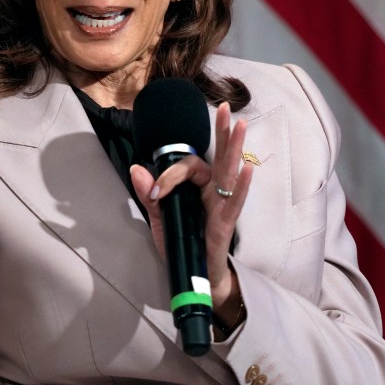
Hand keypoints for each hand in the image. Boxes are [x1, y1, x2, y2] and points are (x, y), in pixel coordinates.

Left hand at [130, 102, 252, 320]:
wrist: (195, 278)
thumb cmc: (182, 245)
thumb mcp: (159, 219)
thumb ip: (149, 194)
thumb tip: (137, 168)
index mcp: (197, 188)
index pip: (186, 168)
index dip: (169, 176)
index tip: (154, 193)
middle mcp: (213, 192)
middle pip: (218, 157)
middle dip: (222, 131)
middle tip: (226, 107)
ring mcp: (222, 205)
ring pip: (229, 172)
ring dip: (235, 148)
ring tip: (241, 124)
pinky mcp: (226, 223)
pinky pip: (235, 201)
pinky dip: (242, 186)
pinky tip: (247, 168)